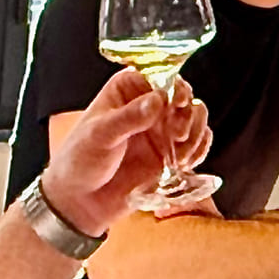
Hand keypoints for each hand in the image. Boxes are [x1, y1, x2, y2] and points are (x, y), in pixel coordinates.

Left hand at [40, 69, 208, 238]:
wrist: (80, 202)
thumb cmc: (80, 160)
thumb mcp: (100, 134)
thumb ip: (129, 117)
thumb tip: (158, 100)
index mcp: (126, 91)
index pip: (160, 76)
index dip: (174, 86)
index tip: (178, 101)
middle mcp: (147, 107)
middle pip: (184, 97)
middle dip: (188, 114)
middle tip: (178, 134)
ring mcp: (161, 131)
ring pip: (195, 119)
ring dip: (196, 134)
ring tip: (182, 154)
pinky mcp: (170, 155)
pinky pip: (196, 145)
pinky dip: (199, 151)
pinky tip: (186, 162)